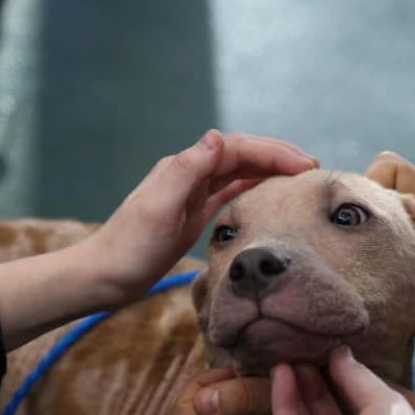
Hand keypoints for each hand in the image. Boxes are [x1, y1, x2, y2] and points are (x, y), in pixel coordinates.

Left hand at [84, 130, 318, 308]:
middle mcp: (188, 175)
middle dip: (277, 155)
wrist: (102, 277)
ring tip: (301, 178)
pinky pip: (229, 193)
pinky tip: (270, 193)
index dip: (272, 151)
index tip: (304, 165)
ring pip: (238, 171)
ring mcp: (190, 195)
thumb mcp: (158, 209)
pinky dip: (253, 187)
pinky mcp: (192, 215)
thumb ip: (187, 171)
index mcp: (182, 169)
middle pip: (240, 154)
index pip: (235, 149)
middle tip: (312, 168)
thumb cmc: (129, 248)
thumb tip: (218, 137)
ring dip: (269, 168)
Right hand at [272, 347, 414, 414]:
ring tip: (284, 359)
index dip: (341, 378)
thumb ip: (359, 377)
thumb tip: (340, 351)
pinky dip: (284, 408)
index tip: (323, 350)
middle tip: (299, 351)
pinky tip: (281, 377)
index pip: (359, 406)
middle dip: (314, 384)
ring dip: (296, 392)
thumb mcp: (387, 403)